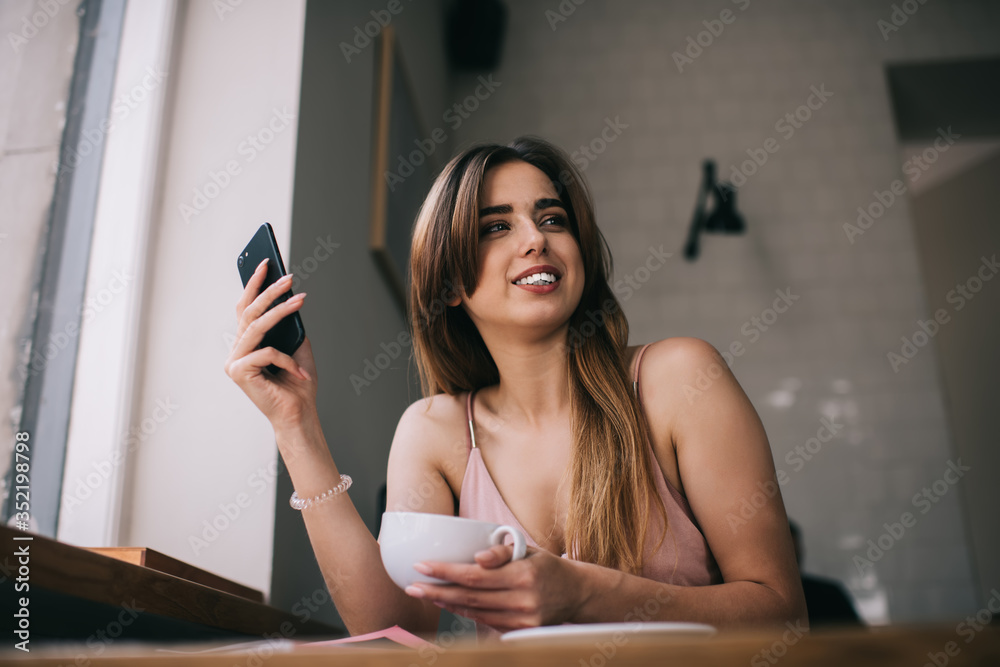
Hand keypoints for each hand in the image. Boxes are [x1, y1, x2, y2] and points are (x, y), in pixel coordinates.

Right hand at [224, 259, 317, 433]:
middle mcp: (236, 351)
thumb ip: (289, 326)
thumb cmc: (299, 383)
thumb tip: (289, 298)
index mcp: (247, 344)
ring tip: (300, 299)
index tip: (266, 263)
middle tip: (287, 276)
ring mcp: (234, 362)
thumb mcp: (298, 346)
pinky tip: (299, 372)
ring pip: (256, 326)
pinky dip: (287, 360)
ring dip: (280, 310)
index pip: (247, 308)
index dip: (254, 285)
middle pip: (248, 312)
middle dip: (268, 291)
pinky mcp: (238, 372)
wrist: (299, 414)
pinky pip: (267, 352)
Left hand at [403, 545, 584, 631]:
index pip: (475, 575)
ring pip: (475, 612)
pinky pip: (486, 622)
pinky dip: (465, 613)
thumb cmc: (546, 566)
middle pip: (470, 598)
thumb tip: (476, 559)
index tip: (420, 566)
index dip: (445, 572)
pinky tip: (450, 603)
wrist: (576, 594)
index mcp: (523, 574)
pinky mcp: (521, 632)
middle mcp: (523, 600)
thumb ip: (502, 551)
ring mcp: (522, 620)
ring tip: (426, 593)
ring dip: (447, 603)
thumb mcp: (528, 549)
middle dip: (437, 591)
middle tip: (412, 586)